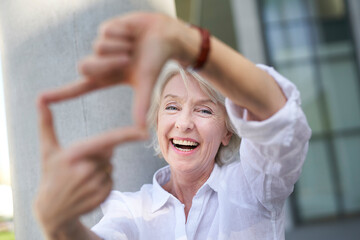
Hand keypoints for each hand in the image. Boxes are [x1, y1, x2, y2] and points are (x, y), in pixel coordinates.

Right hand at [34, 96, 147, 235]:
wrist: (52, 210)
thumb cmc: (51, 174)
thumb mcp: (48, 150)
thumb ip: (46, 123)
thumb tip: (39, 98)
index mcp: (74, 154)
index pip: (106, 140)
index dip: (126, 135)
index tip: (144, 131)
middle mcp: (85, 170)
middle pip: (108, 154)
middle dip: (98, 156)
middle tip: (79, 167)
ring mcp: (94, 185)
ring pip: (110, 167)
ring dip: (101, 170)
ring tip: (81, 179)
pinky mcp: (102, 197)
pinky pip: (112, 181)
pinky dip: (104, 182)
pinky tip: (88, 188)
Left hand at [41, 12, 191, 126]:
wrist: (166, 36)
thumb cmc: (157, 60)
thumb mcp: (146, 83)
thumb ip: (141, 104)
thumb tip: (141, 130)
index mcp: (108, 78)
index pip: (80, 88)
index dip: (61, 94)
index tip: (42, 99)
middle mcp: (103, 63)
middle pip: (84, 66)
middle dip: (106, 63)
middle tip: (127, 59)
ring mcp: (103, 46)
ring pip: (97, 48)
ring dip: (119, 47)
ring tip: (134, 46)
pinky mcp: (106, 29)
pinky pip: (105, 32)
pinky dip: (122, 33)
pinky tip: (132, 33)